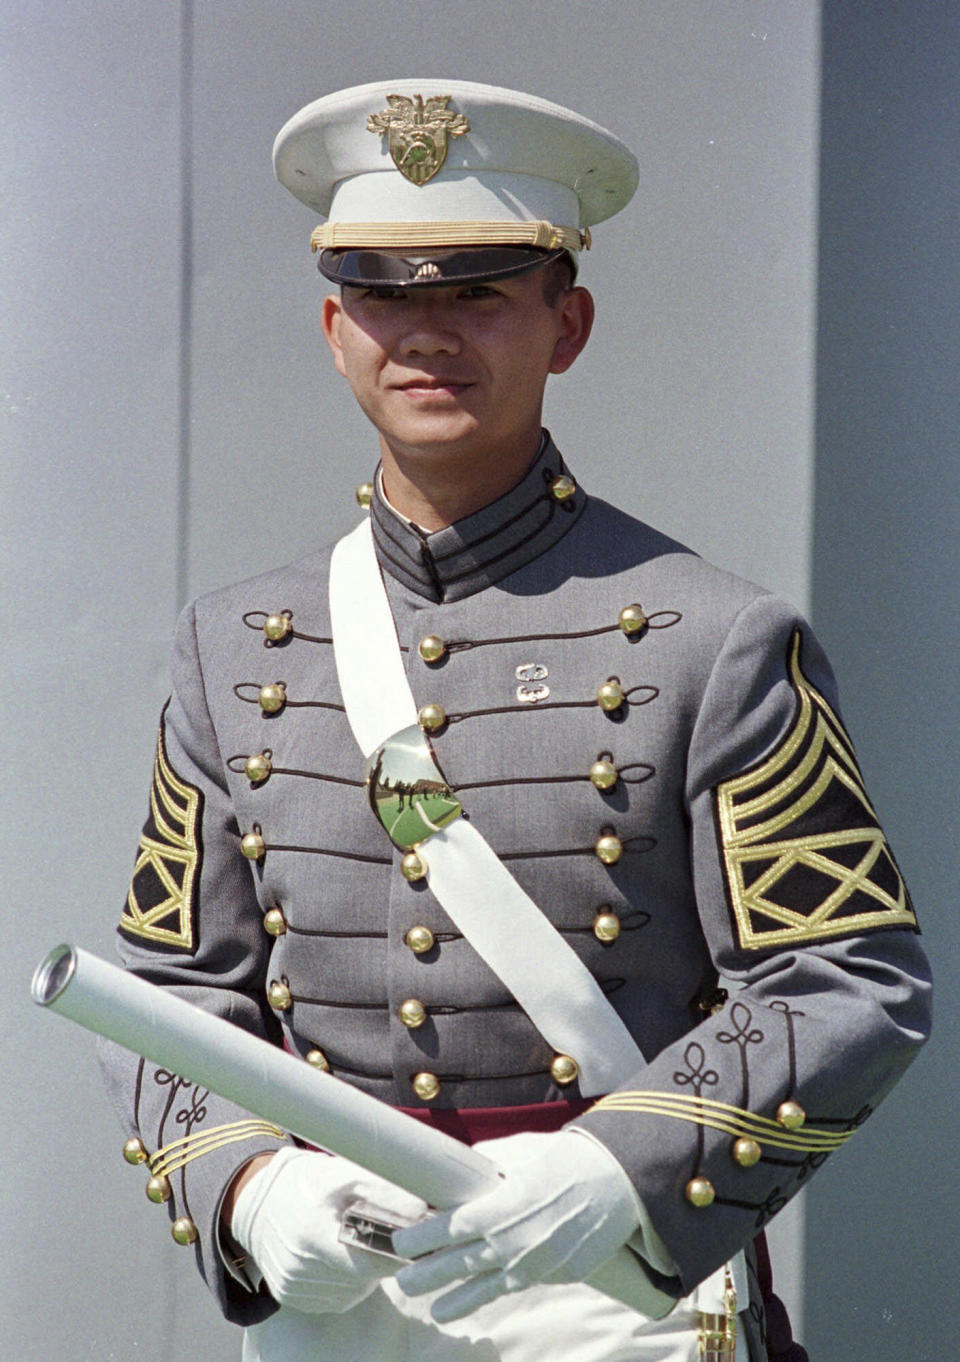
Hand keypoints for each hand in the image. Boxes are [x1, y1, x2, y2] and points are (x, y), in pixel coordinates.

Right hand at [231, 1146, 427, 1315]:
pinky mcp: (290, 1298)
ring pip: (353, 1290)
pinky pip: (335, 1297)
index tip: (409, 1239)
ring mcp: (294, 1287)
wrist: (256, 1201)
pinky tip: (337, 1254)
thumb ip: (383, 1190)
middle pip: (364, 1276)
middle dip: (380, 1257)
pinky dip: (345, 1280)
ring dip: (363, 1270)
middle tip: (380, 1232)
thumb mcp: (344, 1173)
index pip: (371, 1261)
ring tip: (354, 1239)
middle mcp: (300, 1268)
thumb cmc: (306, 1181)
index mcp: (313, 1233)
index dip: (395, 1252)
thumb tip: (422, 1208)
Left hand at [394, 1129, 640, 1322]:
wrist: (617, 1182)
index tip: (400, 1241)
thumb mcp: (522, 1153)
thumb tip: (467, 1165)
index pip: (447, 1228)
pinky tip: (480, 1299)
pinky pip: (516, 1285)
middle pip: (457, 1263)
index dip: (421, 1238)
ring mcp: (532, 1263)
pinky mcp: (554, 1274)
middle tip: (403, 1282)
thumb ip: (491, 1164)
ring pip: (484, 1288)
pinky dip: (494, 1292)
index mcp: (497, 1207)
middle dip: (426, 1275)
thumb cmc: (567, 1159)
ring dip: (456, 1300)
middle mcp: (510, 1241)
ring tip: (435, 1310)